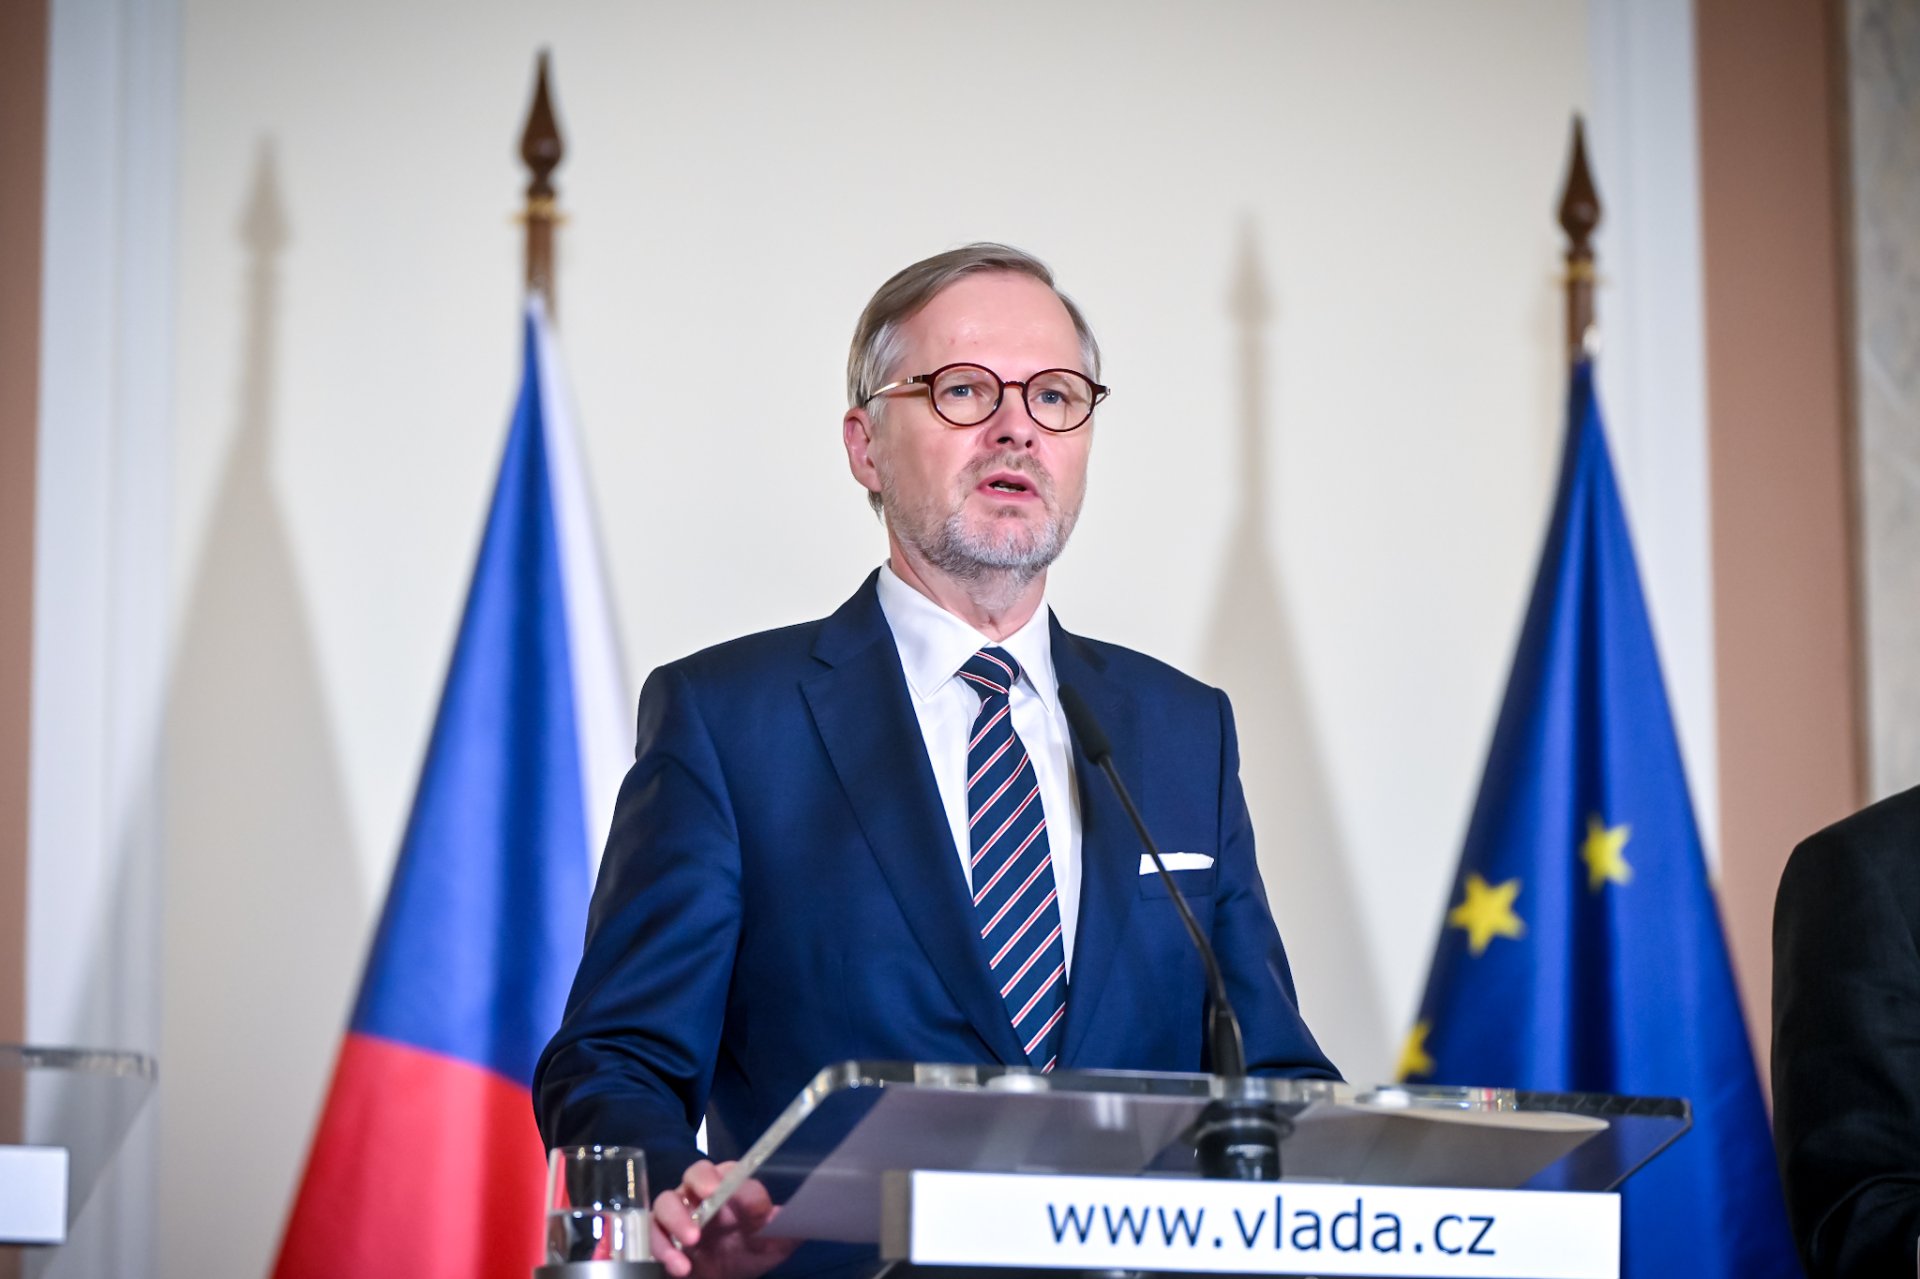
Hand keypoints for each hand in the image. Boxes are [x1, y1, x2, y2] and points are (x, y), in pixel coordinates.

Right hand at [650, 1160, 797, 1278]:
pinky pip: (652, 1234)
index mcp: (731, 1187)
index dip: (740, 1182)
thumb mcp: (773, 1244)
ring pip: (667, 1201)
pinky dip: (663, 1249)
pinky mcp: (660, 1236)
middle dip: (702, 1180)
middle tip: (710, 1194)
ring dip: (678, 1218)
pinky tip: (680, 1267)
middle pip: (696, 1173)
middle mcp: (701, 1193)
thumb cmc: (749, 1252)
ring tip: (693, 1241)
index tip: (752, 1206)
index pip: (733, 1173)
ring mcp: (677, 1212)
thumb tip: (794, 1214)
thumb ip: (784, 1228)